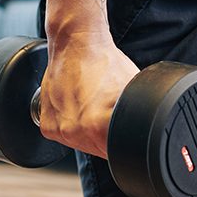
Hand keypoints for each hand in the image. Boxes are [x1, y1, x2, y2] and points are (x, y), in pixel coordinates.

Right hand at [38, 30, 138, 158]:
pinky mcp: (48, 125)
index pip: (117, 152)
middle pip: (99, 151)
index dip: (123, 141)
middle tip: (106, 110)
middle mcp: (75, 131)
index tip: (123, 127)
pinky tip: (76, 106)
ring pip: (81, 145)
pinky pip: (64, 136)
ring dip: (87, 132)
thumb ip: (138, 114)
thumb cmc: (104, 62)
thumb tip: (148, 129)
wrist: (76, 44)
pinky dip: (71, 125)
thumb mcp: (132, 89)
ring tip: (90, 105)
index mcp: (97, 126)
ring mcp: (60, 129)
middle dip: (105, 137)